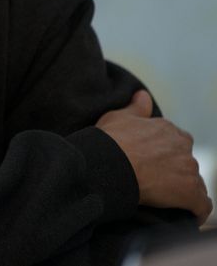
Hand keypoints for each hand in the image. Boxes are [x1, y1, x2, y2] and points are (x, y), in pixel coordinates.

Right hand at [96, 90, 212, 224]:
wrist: (108, 165)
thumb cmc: (109, 140)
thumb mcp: (118, 117)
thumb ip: (135, 108)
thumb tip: (143, 95)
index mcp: (167, 129)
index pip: (174, 141)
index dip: (162, 152)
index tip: (150, 162)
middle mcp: (182, 147)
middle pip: (185, 161)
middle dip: (175, 170)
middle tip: (155, 181)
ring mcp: (188, 170)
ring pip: (194, 182)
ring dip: (183, 189)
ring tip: (166, 200)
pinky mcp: (190, 193)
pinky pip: (202, 205)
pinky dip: (196, 211)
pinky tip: (186, 215)